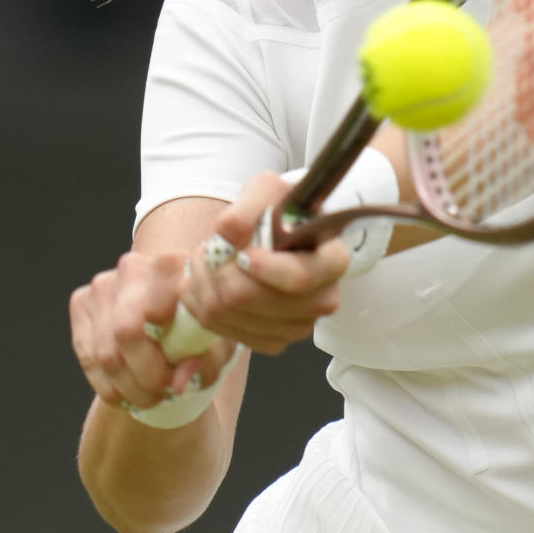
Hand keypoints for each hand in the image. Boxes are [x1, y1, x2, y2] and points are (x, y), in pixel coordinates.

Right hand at [70, 250, 234, 413]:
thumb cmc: (200, 330)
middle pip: (126, 331)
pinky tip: (128, 392)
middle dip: (146, 374)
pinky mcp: (82, 301)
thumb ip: (207, 363)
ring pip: (105, 352)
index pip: (157, 302)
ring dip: (128, 387)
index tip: (177, 369)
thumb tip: (179, 383)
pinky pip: (88, 357)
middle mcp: (134, 266)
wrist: (171, 317)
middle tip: (164, 392)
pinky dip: (108, 385)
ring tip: (150, 397)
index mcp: (173, 264)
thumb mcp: (218, 346)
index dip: (162, 340)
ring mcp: (104, 284)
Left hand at [179, 171, 350, 355]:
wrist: (275, 234)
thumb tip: (228, 234)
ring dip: (204, 282)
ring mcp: (296, 326)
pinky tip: (209, 280)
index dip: (266, 269)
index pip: (300, 278)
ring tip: (209, 257)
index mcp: (331, 261)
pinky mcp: (270, 341)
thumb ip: (246, 207)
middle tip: (211, 246)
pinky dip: (201, 302)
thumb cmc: (278, 211)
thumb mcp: (266, 191)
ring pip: (229, 314)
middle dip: (219, 270)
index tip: (243, 252)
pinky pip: (220, 328)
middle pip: (253, 300)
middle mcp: (320, 300)